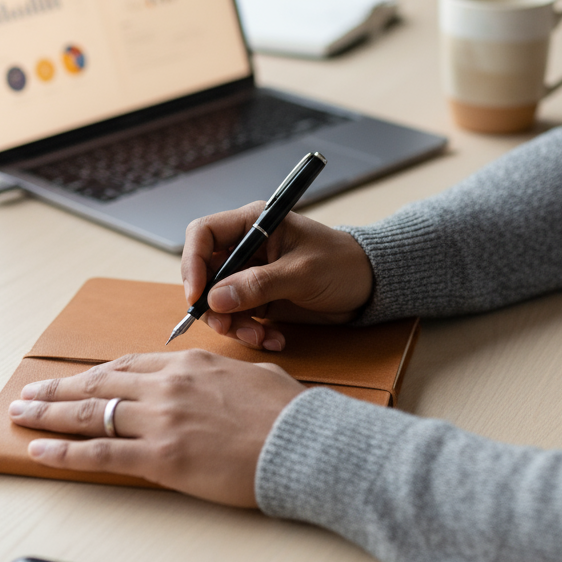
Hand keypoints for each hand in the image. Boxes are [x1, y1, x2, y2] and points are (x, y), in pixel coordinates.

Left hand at [9, 350, 305, 507]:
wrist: (304, 443)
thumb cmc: (289, 414)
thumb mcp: (254, 377)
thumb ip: (225, 378)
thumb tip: (218, 385)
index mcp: (190, 364)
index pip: (127, 365)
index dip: (94, 375)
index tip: (74, 380)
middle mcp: (168, 386)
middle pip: (98, 383)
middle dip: (58, 390)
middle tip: (30, 393)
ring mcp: (161, 420)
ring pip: (90, 413)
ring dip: (49, 415)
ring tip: (22, 415)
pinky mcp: (161, 456)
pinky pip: (99, 453)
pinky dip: (64, 452)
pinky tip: (40, 450)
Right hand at [182, 203, 373, 350]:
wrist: (369, 286)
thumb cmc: (342, 264)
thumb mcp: (302, 273)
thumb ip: (259, 284)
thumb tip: (215, 298)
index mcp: (254, 223)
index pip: (203, 233)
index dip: (192, 263)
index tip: (197, 296)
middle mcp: (247, 246)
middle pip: (205, 273)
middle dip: (212, 304)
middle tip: (227, 326)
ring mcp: (251, 274)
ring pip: (218, 301)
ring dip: (234, 324)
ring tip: (261, 337)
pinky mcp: (259, 298)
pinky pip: (238, 317)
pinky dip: (250, 331)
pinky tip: (273, 339)